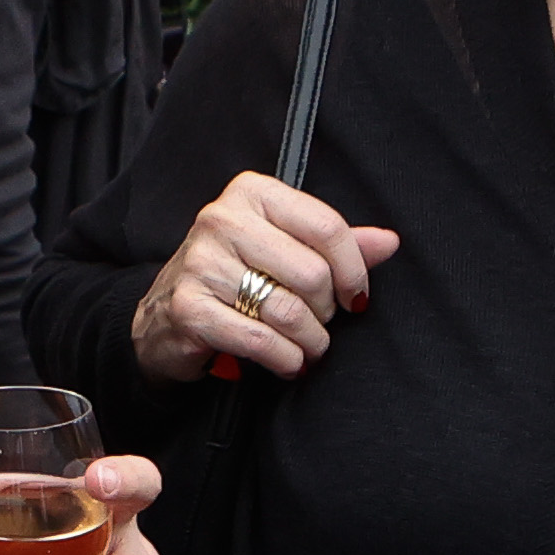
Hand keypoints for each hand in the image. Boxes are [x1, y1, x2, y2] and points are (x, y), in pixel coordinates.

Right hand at [128, 171, 401, 384]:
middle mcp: (221, 220)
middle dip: (326, 311)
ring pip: (289, 312)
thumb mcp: (285, 248)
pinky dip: (285, 360)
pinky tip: (287, 362)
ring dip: (309, 342)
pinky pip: (261, 340)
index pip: (326, 226)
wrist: (165, 316)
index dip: (353, 270)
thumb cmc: (235, 277)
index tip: (357, 297)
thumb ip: (335, 243)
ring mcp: (200, 263)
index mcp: (251, 193)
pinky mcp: (189, 307)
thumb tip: (389, 242)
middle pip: (312, 274)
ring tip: (307, 347)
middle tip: (319, 323)